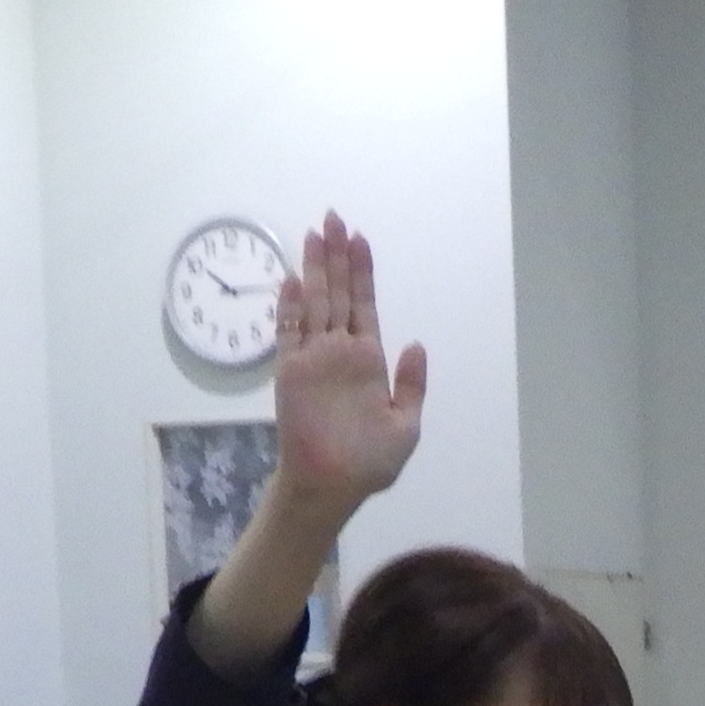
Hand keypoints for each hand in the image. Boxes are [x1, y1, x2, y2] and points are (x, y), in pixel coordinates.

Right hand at [272, 214, 427, 515]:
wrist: (333, 487)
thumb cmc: (369, 463)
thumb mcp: (406, 425)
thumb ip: (411, 384)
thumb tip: (416, 344)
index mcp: (368, 360)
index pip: (363, 305)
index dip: (361, 272)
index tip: (359, 238)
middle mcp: (339, 352)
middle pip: (337, 293)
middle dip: (336, 256)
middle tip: (333, 217)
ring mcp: (313, 359)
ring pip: (314, 303)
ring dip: (314, 269)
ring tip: (314, 233)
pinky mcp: (290, 372)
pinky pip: (288, 333)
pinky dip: (289, 306)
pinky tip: (292, 278)